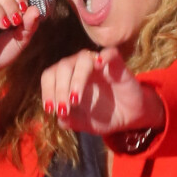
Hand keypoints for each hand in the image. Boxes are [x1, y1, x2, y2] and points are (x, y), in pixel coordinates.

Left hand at [40, 47, 164, 135]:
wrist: (129, 116)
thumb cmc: (101, 115)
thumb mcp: (83, 123)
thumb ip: (69, 120)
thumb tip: (60, 118)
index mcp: (66, 77)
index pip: (49, 76)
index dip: (47, 91)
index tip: (51, 110)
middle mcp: (78, 66)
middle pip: (62, 67)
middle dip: (59, 89)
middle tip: (63, 110)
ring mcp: (97, 63)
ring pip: (82, 59)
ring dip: (76, 78)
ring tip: (75, 99)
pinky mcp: (117, 64)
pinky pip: (110, 53)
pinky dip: (104, 56)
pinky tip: (99, 65)